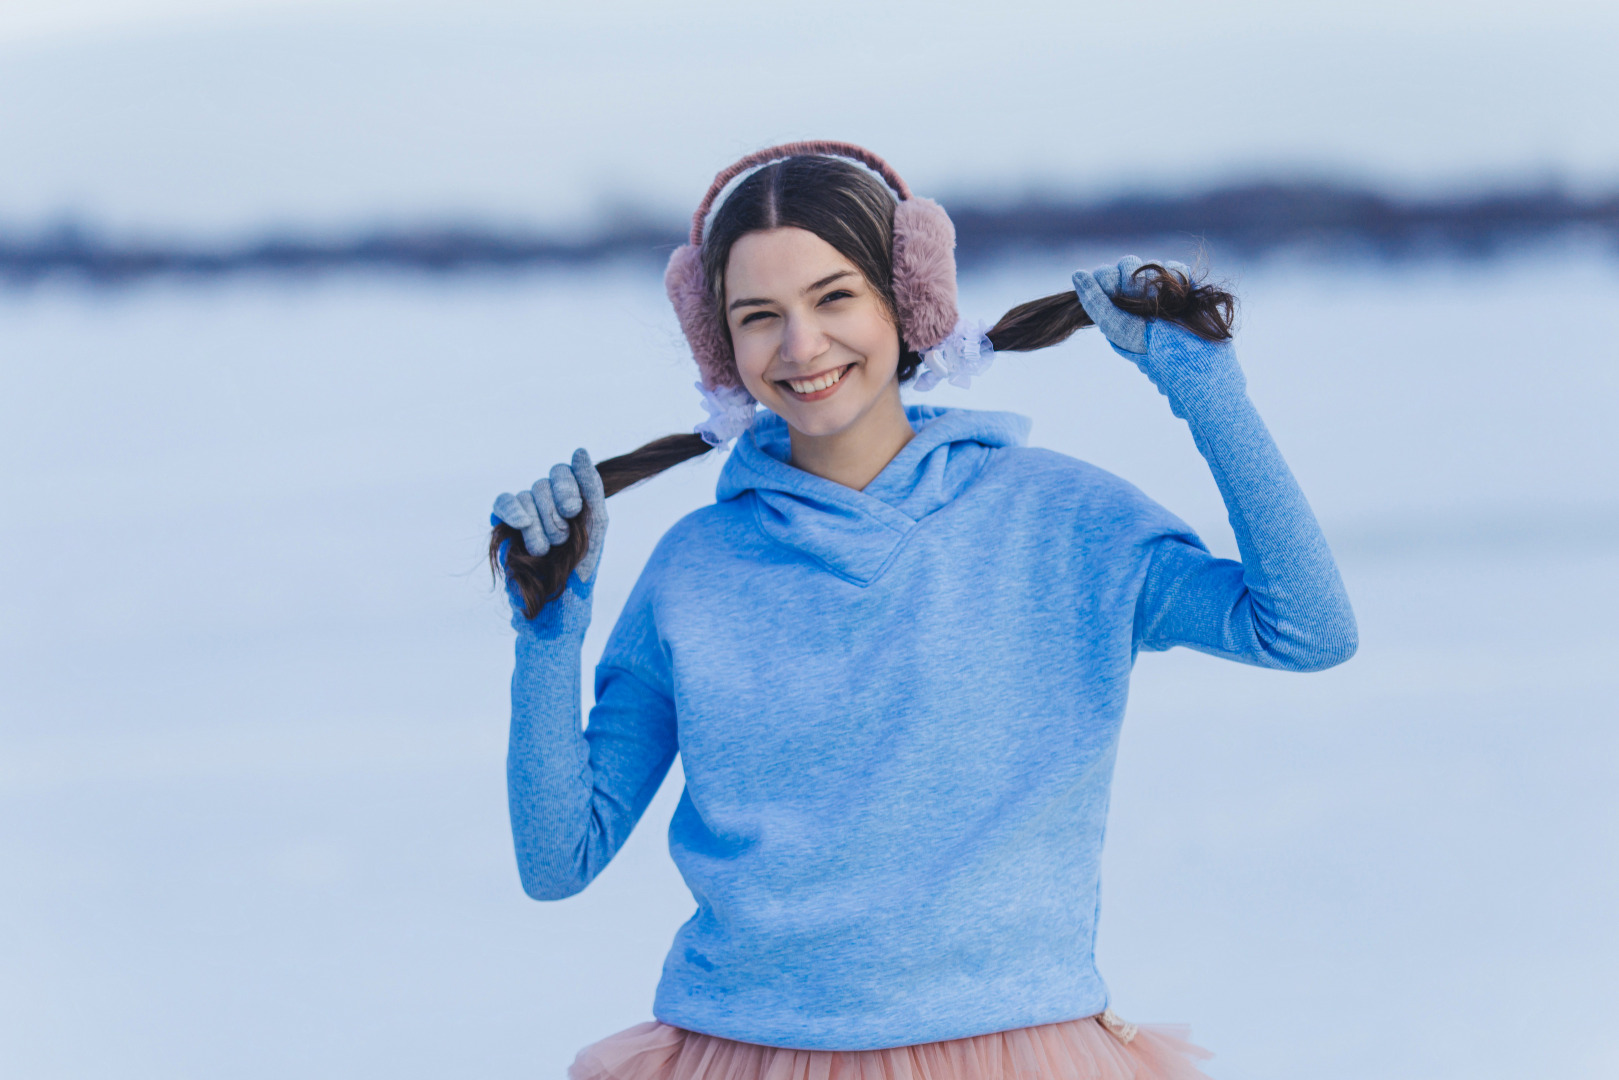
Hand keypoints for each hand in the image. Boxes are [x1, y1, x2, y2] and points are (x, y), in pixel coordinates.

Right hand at [491, 448, 608, 583]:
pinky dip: (512, 511)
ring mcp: (524, 512)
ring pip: (525, 497)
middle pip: (543, 484)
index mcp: (568, 498)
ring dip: (538, 527)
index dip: (566, 487)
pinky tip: (522, 524)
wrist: (559, 602)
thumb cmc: (582, 565)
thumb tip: (579, 450)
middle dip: (554, 515)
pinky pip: (503, 503)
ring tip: (545, 551)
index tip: (573, 510)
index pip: (562, 471)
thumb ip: (591, 486)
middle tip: (562, 540)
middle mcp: (546, 502)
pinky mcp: (503, 526)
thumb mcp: (595, 522)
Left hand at [1070, 255, 1192, 354]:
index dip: (1107, 277)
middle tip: (1138, 302)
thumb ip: (1095, 302)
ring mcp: (1160, 289)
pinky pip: (1175, 267)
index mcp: (1117, 304)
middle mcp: (1136, 295)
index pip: (1104, 274)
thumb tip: (1077, 274)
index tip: (1112, 290)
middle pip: (1126, 264)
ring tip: (1159, 305)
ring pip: (1148, 264)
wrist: (1192, 357)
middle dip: (1130, 280)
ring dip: (1151, 283)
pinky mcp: (1183, 285)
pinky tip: (1176, 295)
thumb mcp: (1117, 328)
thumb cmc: (1152, 349)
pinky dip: (1175, 276)